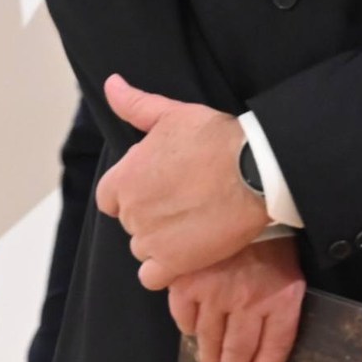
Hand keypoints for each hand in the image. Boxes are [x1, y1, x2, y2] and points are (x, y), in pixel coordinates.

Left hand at [96, 74, 268, 289]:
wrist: (252, 172)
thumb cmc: (212, 138)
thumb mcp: (170, 114)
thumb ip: (134, 104)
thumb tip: (110, 83)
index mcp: (123, 178)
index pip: (109, 198)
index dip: (131, 194)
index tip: (156, 188)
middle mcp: (131, 212)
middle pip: (130, 223)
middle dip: (150, 216)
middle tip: (181, 203)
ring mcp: (150, 240)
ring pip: (142, 249)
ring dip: (160, 242)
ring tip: (189, 226)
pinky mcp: (174, 263)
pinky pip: (152, 277)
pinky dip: (165, 270)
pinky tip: (185, 254)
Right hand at [167, 237, 306, 361]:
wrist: (242, 188)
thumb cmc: (268, 226)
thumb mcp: (288, 264)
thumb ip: (280, 296)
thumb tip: (267, 330)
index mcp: (280, 298)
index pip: (275, 347)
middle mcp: (249, 302)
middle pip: (240, 349)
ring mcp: (216, 293)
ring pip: (210, 337)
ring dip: (209, 356)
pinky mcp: (187, 281)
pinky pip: (184, 316)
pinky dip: (188, 326)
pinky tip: (191, 329)